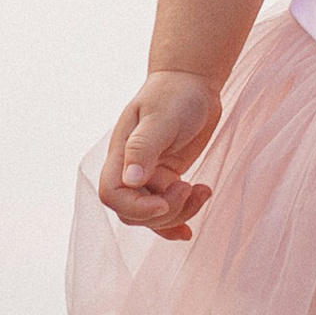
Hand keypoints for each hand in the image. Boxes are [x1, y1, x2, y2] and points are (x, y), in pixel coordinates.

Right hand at [98, 72, 222, 236]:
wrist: (192, 83)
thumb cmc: (175, 94)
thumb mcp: (161, 117)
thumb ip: (144, 148)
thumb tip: (130, 180)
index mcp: (121, 153)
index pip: (112, 194)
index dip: (136, 207)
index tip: (165, 202)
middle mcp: (130, 168)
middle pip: (133, 212)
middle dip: (164, 212)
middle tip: (189, 188)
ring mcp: (149, 176)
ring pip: (153, 216)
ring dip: (179, 213)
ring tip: (202, 191)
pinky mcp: (166, 179)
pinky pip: (165, 211)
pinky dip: (176, 223)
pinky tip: (188, 231)